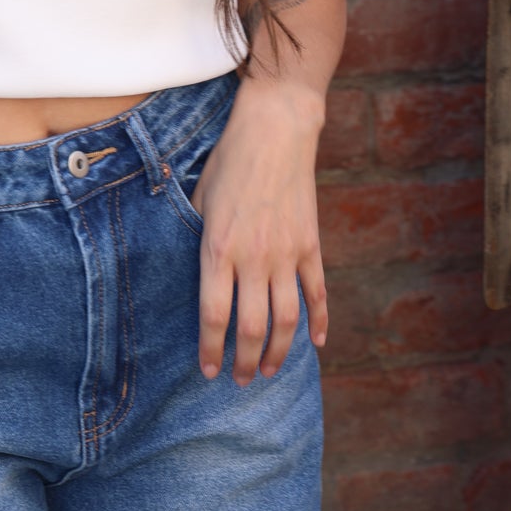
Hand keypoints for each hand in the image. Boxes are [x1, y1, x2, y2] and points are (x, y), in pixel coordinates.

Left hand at [190, 79, 328, 385]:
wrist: (275, 129)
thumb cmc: (228, 161)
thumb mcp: (198, 198)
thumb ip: (196, 238)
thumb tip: (191, 271)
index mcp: (219, 248)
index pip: (214, 314)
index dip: (211, 348)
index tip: (207, 370)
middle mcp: (254, 257)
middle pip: (253, 326)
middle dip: (245, 361)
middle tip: (240, 381)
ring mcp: (287, 252)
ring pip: (288, 318)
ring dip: (280, 352)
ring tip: (270, 371)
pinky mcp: (310, 244)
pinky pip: (317, 291)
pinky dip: (320, 320)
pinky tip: (316, 342)